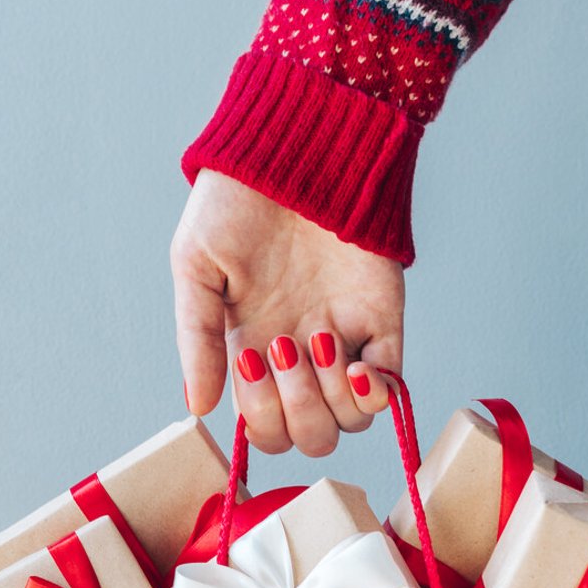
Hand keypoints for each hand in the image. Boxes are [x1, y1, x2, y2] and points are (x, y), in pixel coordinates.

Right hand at [171, 169, 402, 456]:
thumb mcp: (195, 266)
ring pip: (349, 422)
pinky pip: (391, 390)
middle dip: (296, 411)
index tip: (250, 360)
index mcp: (250, 350)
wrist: (294, 149)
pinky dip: (376, 395)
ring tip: (319, 339)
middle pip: (310, 437)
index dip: (260, 418)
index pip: (263, 428)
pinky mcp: (383, 322)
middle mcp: (299, 357)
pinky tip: (357, 367)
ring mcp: (345, 342)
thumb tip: (200, 408)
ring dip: (330, 398)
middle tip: (285, 349)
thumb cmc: (236, 199)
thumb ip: (195, 340)